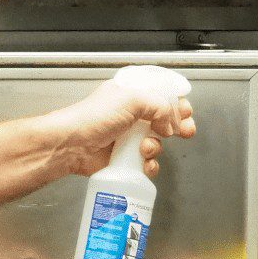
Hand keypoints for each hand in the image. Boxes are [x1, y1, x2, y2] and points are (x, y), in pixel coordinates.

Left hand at [40, 79, 195, 178]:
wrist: (71, 145)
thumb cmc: (93, 117)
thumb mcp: (132, 99)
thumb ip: (159, 105)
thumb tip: (170, 123)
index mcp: (132, 94)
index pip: (161, 95)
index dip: (177, 102)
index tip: (186, 111)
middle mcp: (131, 114)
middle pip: (164, 119)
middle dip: (177, 126)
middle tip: (185, 130)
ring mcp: (128, 138)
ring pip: (157, 143)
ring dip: (157, 147)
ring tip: (146, 147)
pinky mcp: (125, 159)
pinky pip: (147, 163)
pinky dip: (150, 165)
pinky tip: (144, 163)